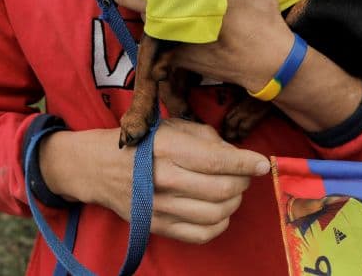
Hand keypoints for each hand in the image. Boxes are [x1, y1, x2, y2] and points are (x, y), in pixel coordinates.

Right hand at [39, 119, 268, 243]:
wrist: (98, 167)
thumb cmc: (142, 142)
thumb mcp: (173, 127)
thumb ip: (207, 138)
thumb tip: (238, 156)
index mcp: (168, 147)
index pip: (218, 160)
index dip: (246, 163)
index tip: (263, 163)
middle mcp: (164, 178)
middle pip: (221, 190)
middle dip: (243, 182)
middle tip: (245, 175)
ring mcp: (159, 206)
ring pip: (216, 213)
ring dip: (234, 202)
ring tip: (232, 190)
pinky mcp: (157, 226)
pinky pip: (201, 234)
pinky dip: (220, 224)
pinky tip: (220, 210)